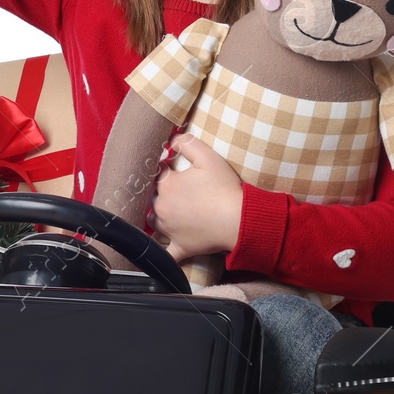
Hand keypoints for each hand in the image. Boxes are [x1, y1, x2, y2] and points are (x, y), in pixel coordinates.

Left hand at [152, 134, 242, 261]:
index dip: (165, 170)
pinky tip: (155, 254)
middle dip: (161, 193)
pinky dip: (161, 253)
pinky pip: (166, 253)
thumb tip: (172, 139)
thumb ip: (187, 143)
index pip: (157, 173)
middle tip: (177, 191)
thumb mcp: (208, 157)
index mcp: (167, 185)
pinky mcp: (180, 247)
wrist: (240, 219)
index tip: (173, 170)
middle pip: (153, 197)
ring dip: (159, 216)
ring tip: (171, 212)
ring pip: (154, 221)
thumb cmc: (225, 189)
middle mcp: (162, 207)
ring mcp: (169, 230)